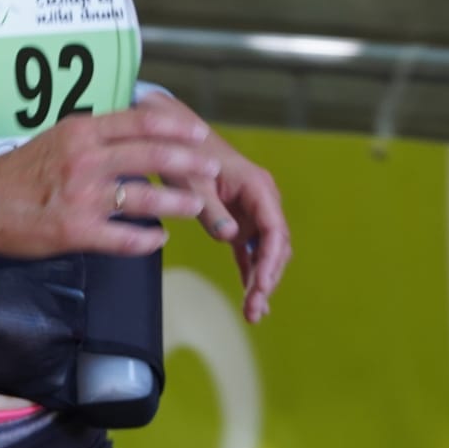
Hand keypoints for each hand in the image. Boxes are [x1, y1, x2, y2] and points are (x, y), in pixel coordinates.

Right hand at [0, 107, 218, 259]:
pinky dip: (148, 238)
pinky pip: (125, 236)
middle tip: (213, 167)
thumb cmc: (16, 173)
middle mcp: (85, 159)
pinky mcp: (76, 230)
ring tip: (199, 206)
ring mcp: (82, 196)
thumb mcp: (56, 140)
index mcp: (81, 131)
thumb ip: (93, 138)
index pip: (140, 121)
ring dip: (179, 201)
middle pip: (151, 154)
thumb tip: (132, 134)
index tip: (199, 132)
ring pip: (146, 196)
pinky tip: (160, 239)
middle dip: (189, 161)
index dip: (176, 126)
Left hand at [136, 91, 291, 324]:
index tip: (263, 286)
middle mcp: (261, 199)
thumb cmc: (183, 154)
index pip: (274, 229)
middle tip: (254, 309)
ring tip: (253, 312)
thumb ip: (211, 210)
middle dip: (268, 278)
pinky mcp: (239, 219)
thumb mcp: (192, 182)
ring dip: (261, 279)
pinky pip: (250, 249)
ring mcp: (252, 211)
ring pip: (266, 250)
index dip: (271, 260)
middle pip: (275, 245)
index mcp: (257, 187)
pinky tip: (250, 297)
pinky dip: (250, 271)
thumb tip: (231, 238)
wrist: (173, 135)